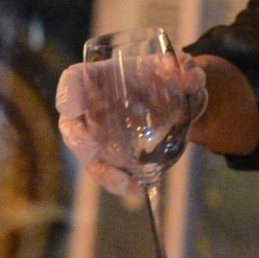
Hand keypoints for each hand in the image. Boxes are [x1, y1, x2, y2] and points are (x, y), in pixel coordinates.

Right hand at [56, 51, 207, 195]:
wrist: (175, 95)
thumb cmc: (167, 75)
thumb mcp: (180, 68)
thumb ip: (187, 69)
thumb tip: (190, 80)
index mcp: (100, 77)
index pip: (74, 79)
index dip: (68, 92)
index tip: (71, 106)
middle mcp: (91, 105)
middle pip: (72, 124)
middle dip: (78, 140)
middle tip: (91, 152)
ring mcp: (98, 131)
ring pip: (88, 155)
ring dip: (102, 172)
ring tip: (124, 184)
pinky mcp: (111, 152)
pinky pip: (107, 170)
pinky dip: (119, 182)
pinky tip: (138, 189)